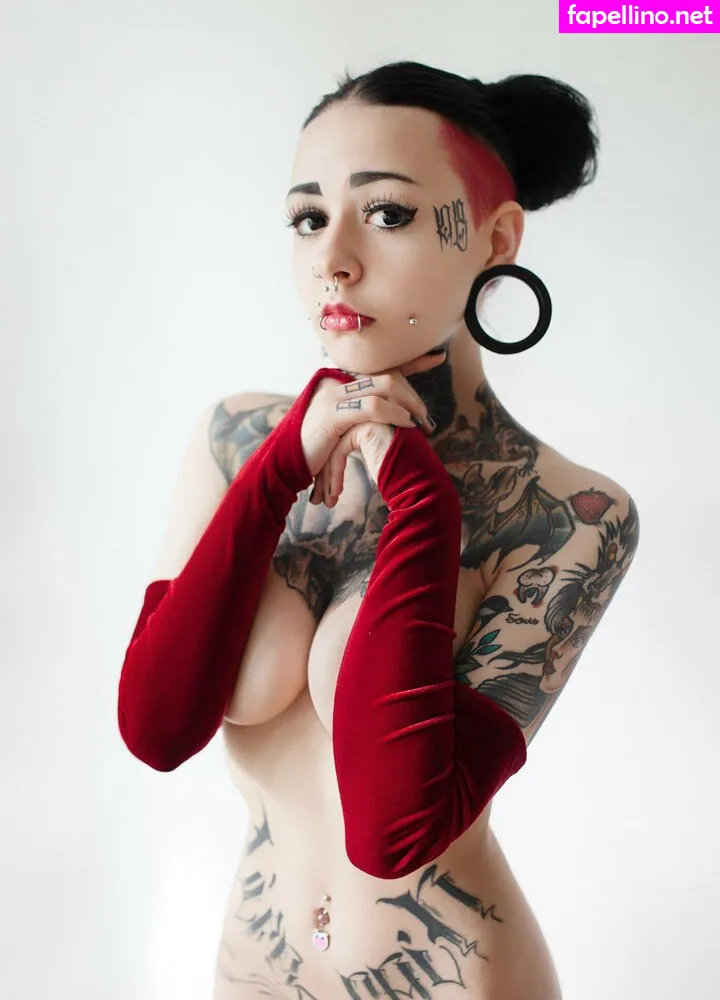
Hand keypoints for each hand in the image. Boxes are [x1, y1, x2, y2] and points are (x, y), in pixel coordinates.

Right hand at [307, 350, 445, 506]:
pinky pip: (372, 407)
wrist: (285, 463)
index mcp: (342, 382)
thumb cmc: (315, 449)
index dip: (412, 361)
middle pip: (388, 375)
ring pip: (384, 386)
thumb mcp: (341, 428)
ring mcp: (334, 395)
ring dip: (408, 404)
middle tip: (428, 418)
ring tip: (420, 423)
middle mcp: (338, 381)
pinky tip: (406, 424)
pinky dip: (393, 414)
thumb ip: (361, 416)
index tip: (439, 357)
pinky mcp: (333, 413)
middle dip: (413, 395)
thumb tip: (392, 417)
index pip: (382, 366)